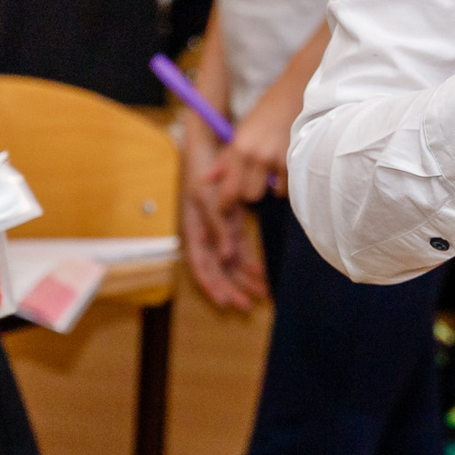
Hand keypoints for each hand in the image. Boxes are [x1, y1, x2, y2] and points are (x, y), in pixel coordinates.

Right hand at [183, 165, 268, 311]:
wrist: (210, 150)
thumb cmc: (203, 173)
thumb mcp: (207, 198)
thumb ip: (217, 226)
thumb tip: (225, 256)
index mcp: (193, 231)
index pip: (200, 265)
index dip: (211, 285)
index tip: (224, 301)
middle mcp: (204, 235)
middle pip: (216, 269)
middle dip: (230, 289)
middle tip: (247, 305)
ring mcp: (218, 231)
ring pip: (230, 263)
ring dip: (244, 279)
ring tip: (262, 294)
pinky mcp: (231, 224)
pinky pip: (240, 249)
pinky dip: (249, 262)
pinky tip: (261, 275)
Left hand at [202, 39, 314, 208]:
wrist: (299, 90)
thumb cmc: (270, 109)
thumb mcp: (243, 131)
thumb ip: (226, 159)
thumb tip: (206, 180)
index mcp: (239, 146)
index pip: (228, 189)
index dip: (226, 203)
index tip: (226, 209)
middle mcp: (255, 155)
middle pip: (249, 196)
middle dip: (252, 191)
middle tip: (256, 178)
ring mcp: (277, 158)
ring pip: (271, 193)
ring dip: (272, 187)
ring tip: (275, 167)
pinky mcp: (296, 159)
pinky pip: (289, 186)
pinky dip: (287, 181)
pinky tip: (288, 163)